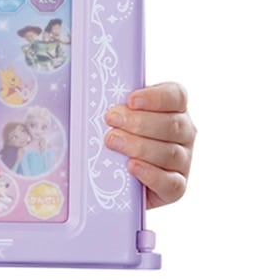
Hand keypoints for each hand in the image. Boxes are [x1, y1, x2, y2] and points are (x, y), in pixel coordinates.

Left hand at [104, 81, 195, 208]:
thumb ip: (111, 98)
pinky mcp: (176, 187)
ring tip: (112, 141)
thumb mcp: (113, 110)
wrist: (110, 171)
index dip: (156, 97)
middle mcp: (184, 133)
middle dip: (139, 122)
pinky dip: (150, 174)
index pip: (176, 95)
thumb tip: (94, 92)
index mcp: (173, 106)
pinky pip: (171, 183)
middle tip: (111, 120)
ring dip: (138, 146)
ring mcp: (183, 161)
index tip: (130, 100)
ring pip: (170, 153)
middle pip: (173, 125)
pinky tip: (131, 166)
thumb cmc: (112, 130)